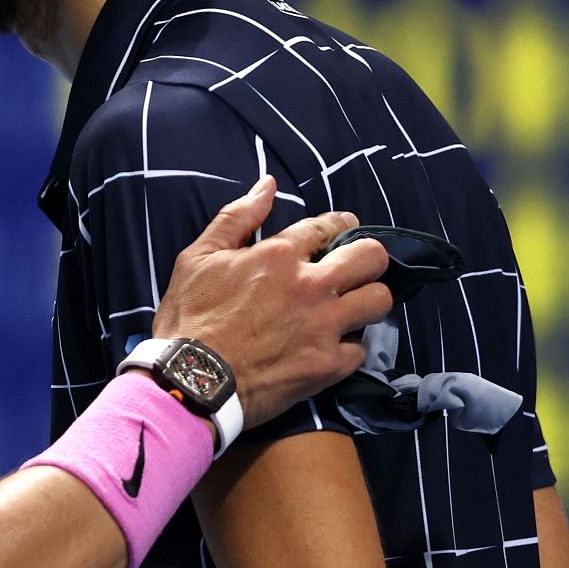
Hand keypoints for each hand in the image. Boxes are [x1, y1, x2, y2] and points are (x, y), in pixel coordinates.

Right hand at [152, 176, 392, 427]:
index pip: (328, 226)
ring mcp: (325, 326)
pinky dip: (349, 346)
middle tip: (355, 267)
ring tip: (350, 307)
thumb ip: (237, 218)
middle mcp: (311, 286)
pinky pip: (361, 349)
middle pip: (372, 257)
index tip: (342, 230)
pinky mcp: (329, 365)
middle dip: (368, 257)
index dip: (339, 225)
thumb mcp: (198, 257)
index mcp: (279, 255)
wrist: (189, 382)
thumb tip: (268, 185)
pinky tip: (331, 346)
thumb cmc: (189, 319)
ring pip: (379, 300)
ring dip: (366, 300)